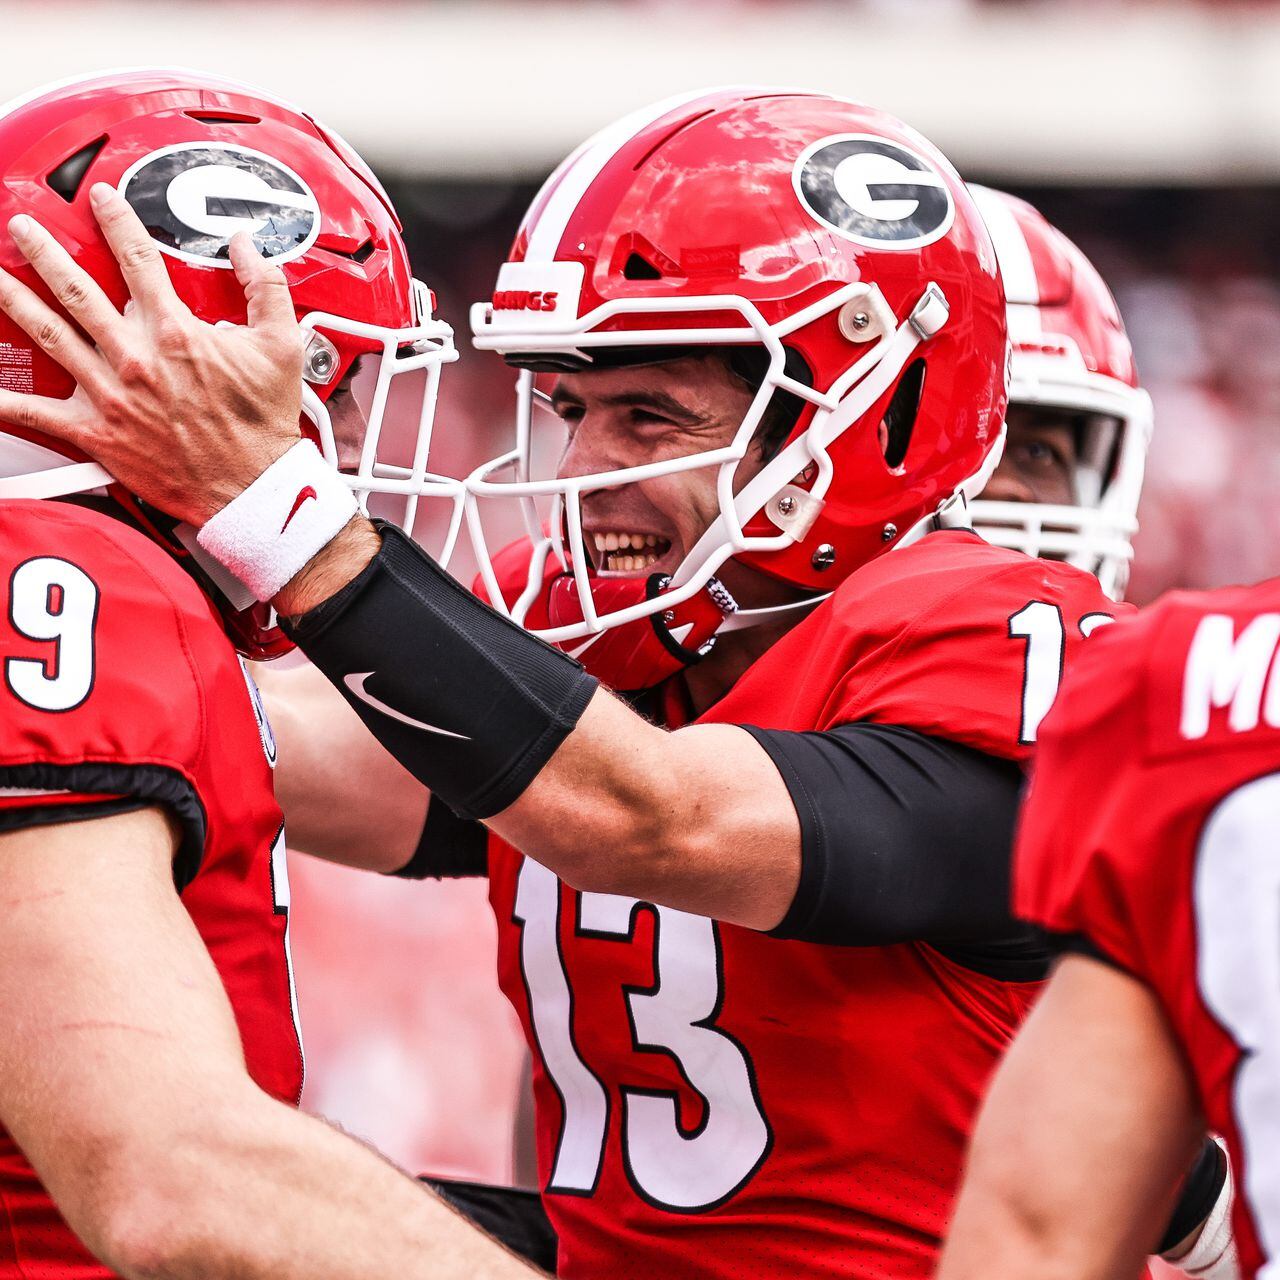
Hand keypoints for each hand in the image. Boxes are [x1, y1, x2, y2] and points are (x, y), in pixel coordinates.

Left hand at [0, 183, 303, 525]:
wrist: (252, 487)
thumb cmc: (264, 424)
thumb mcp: (282, 346)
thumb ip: (266, 288)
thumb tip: (246, 248)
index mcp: (176, 332)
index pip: (137, 259)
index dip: (116, 220)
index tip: (101, 199)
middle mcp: (135, 357)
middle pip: (76, 289)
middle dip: (45, 251)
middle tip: (25, 228)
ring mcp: (110, 394)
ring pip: (49, 334)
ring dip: (14, 298)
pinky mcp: (98, 432)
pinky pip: (37, 415)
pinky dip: (4, 401)